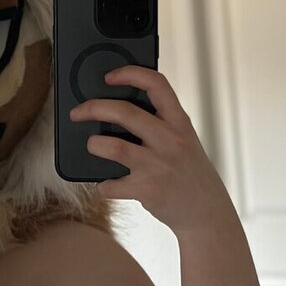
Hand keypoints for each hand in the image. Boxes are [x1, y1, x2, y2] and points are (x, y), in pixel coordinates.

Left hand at [69, 64, 235, 234]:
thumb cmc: (189, 171)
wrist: (208, 211)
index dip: (130, 74)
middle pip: (124, 112)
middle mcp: (170, 140)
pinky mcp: (147, 190)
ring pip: (113, 146)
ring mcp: (158, 166)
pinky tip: (106, 184)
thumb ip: (161, 123)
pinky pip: (111, 184)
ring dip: (93, 145)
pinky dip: (103, 185)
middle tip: (77, 112)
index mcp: (179, 122)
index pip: (156, 84)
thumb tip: (117, 109)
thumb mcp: (184, 139)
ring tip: (91, 145)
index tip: (109, 77)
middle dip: (93, 108)